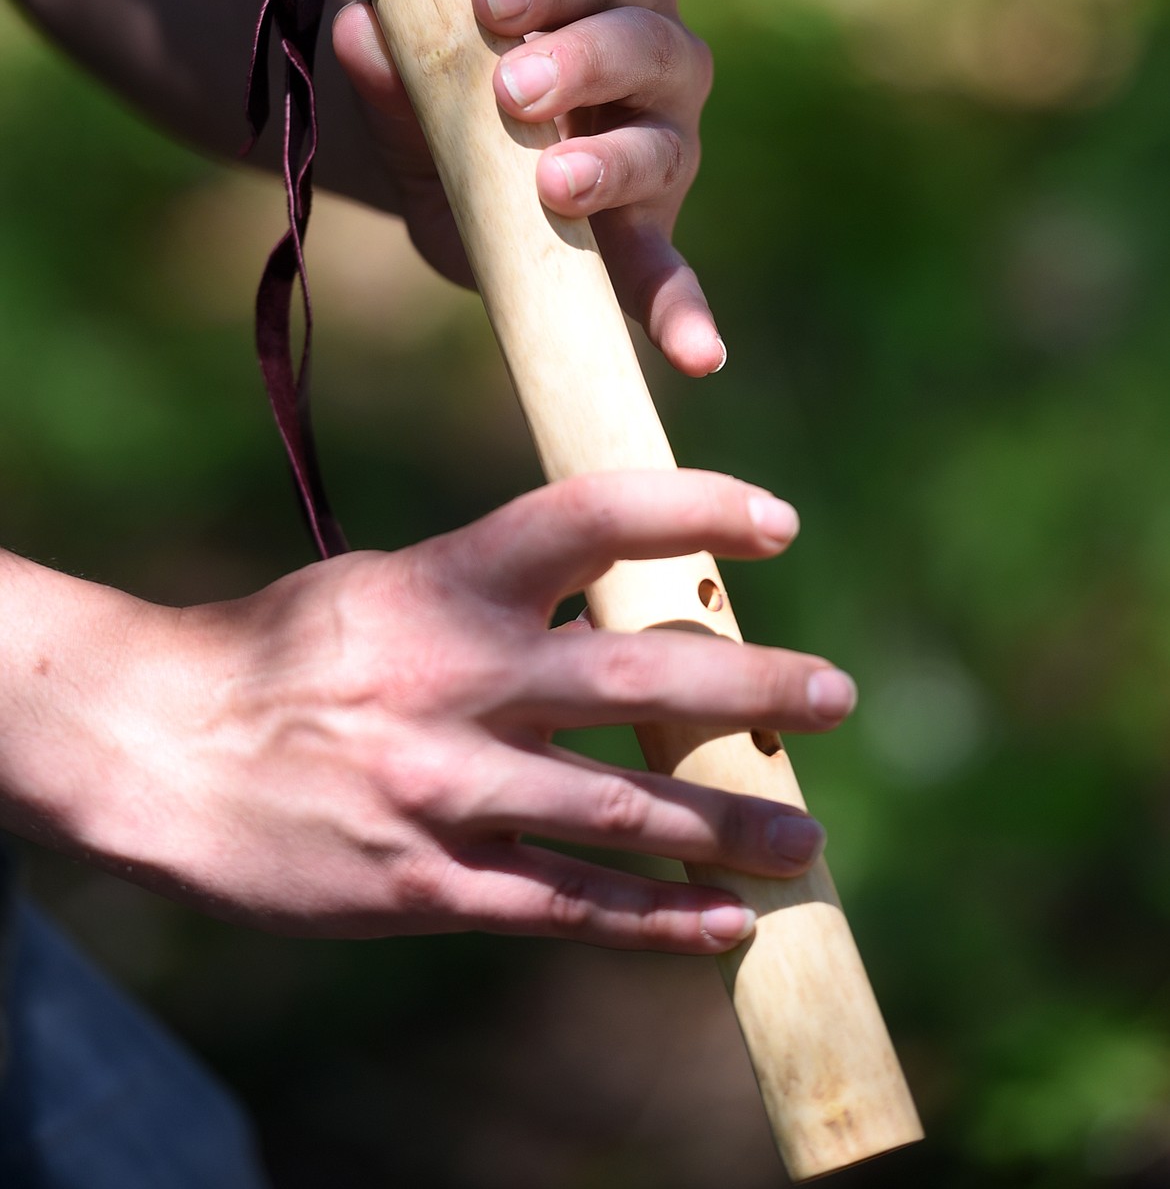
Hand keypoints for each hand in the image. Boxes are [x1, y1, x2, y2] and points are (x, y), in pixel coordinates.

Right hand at [29, 473, 855, 951]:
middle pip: (638, 680)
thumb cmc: (285, 652)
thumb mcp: (388, 585)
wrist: (159, 751)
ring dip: (729, 828)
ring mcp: (445, 791)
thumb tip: (626, 602)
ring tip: (810, 840)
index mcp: (444, 583)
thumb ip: (496, 594)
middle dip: (753, 689)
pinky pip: (563, 908)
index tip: (778, 522)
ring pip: (622, 813)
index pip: (591, 517)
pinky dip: (652, 920)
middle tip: (838, 696)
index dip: (694, 511)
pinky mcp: (427, 884)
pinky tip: (720, 926)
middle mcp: (456, 681)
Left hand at [332, 0, 720, 375]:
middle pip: (654, 47)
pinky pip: (674, 277)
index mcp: (614, 6)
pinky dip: (686, 313)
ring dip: (612, 163)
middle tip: (515, 85)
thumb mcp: (415, 83)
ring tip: (555, 184)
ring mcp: (662, 158)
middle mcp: (659, 77)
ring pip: (663, 148)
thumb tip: (360, 32)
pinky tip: (699, 353)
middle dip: (588, 58)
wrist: (457, 190)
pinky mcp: (647, 241)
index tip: (490, 0)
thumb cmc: (457, 108)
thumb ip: (392, 61)